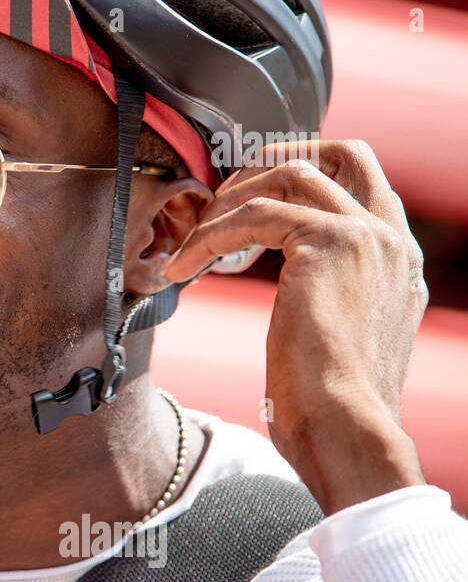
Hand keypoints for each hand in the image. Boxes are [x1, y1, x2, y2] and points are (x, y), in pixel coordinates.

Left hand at [163, 140, 427, 514]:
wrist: (345, 428)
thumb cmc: (330, 403)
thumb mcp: (339, 334)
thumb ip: (329, 295)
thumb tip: (296, 290)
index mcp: (398, 260)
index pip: (362, 183)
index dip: (304, 174)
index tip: (250, 199)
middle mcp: (391, 239)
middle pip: (341, 153)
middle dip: (276, 160)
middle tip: (224, 196)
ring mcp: (365, 236)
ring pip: (291, 174)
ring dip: (232, 198)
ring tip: (195, 236)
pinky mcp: (328, 244)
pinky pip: (254, 214)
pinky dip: (209, 236)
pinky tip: (183, 266)